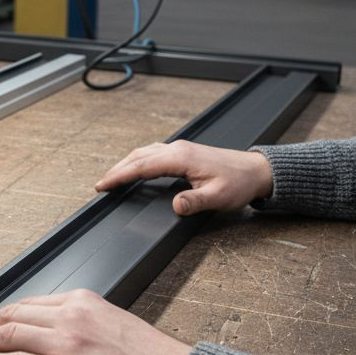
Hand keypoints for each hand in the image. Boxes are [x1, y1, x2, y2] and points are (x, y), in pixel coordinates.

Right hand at [95, 140, 273, 215]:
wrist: (256, 171)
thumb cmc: (239, 182)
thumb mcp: (218, 196)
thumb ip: (195, 202)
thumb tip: (175, 205)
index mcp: (181, 158)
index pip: (142, 166)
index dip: (120, 176)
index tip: (102, 185)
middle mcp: (178, 149)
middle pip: (138, 157)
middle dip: (117, 170)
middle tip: (100, 184)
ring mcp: (180, 149)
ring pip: (145, 153)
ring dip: (126, 164)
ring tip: (113, 177)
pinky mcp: (184, 153)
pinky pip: (153, 153)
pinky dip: (139, 161)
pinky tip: (137, 167)